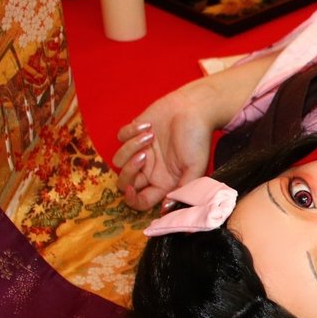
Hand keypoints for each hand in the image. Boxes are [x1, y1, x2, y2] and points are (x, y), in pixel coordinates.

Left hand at [114, 83, 219, 210]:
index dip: (132, 200)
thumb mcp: (195, 168)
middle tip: (143, 156)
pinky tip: (148, 125)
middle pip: (124, 183)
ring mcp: (140, 151)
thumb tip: (167, 210)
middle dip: (128, 172)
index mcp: (164, 183)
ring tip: (151, 135)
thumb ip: (183, 190)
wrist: (194, 108)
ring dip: (132, 147)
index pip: (141, 201)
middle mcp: (150, 170)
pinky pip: (120, 138)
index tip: (131, 190)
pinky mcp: (133, 133)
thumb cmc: (197, 139)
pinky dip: (130, 131)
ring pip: (119, 160)